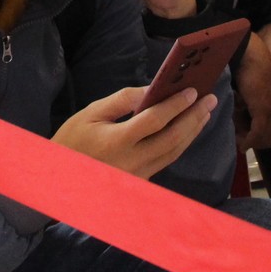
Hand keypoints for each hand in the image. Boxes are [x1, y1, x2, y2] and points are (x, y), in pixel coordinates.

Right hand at [53, 85, 215, 180]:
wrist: (61, 179)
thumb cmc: (72, 141)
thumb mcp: (90, 113)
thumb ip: (122, 100)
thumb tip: (150, 90)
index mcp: (117, 142)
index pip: (154, 121)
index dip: (175, 105)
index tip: (192, 91)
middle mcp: (132, 162)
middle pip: (172, 139)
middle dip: (193, 117)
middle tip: (210, 99)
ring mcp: (139, 175)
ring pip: (174, 152)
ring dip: (192, 131)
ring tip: (204, 112)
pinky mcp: (141, 182)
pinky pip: (166, 160)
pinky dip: (180, 143)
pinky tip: (188, 130)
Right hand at [234, 30, 270, 160]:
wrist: (249, 55)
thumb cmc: (251, 68)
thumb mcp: (259, 90)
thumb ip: (258, 106)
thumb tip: (246, 122)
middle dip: (258, 142)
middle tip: (241, 135)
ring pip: (265, 139)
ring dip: (250, 141)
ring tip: (236, 131)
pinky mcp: (264, 110)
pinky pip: (256, 134)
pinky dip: (248, 140)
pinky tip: (240, 141)